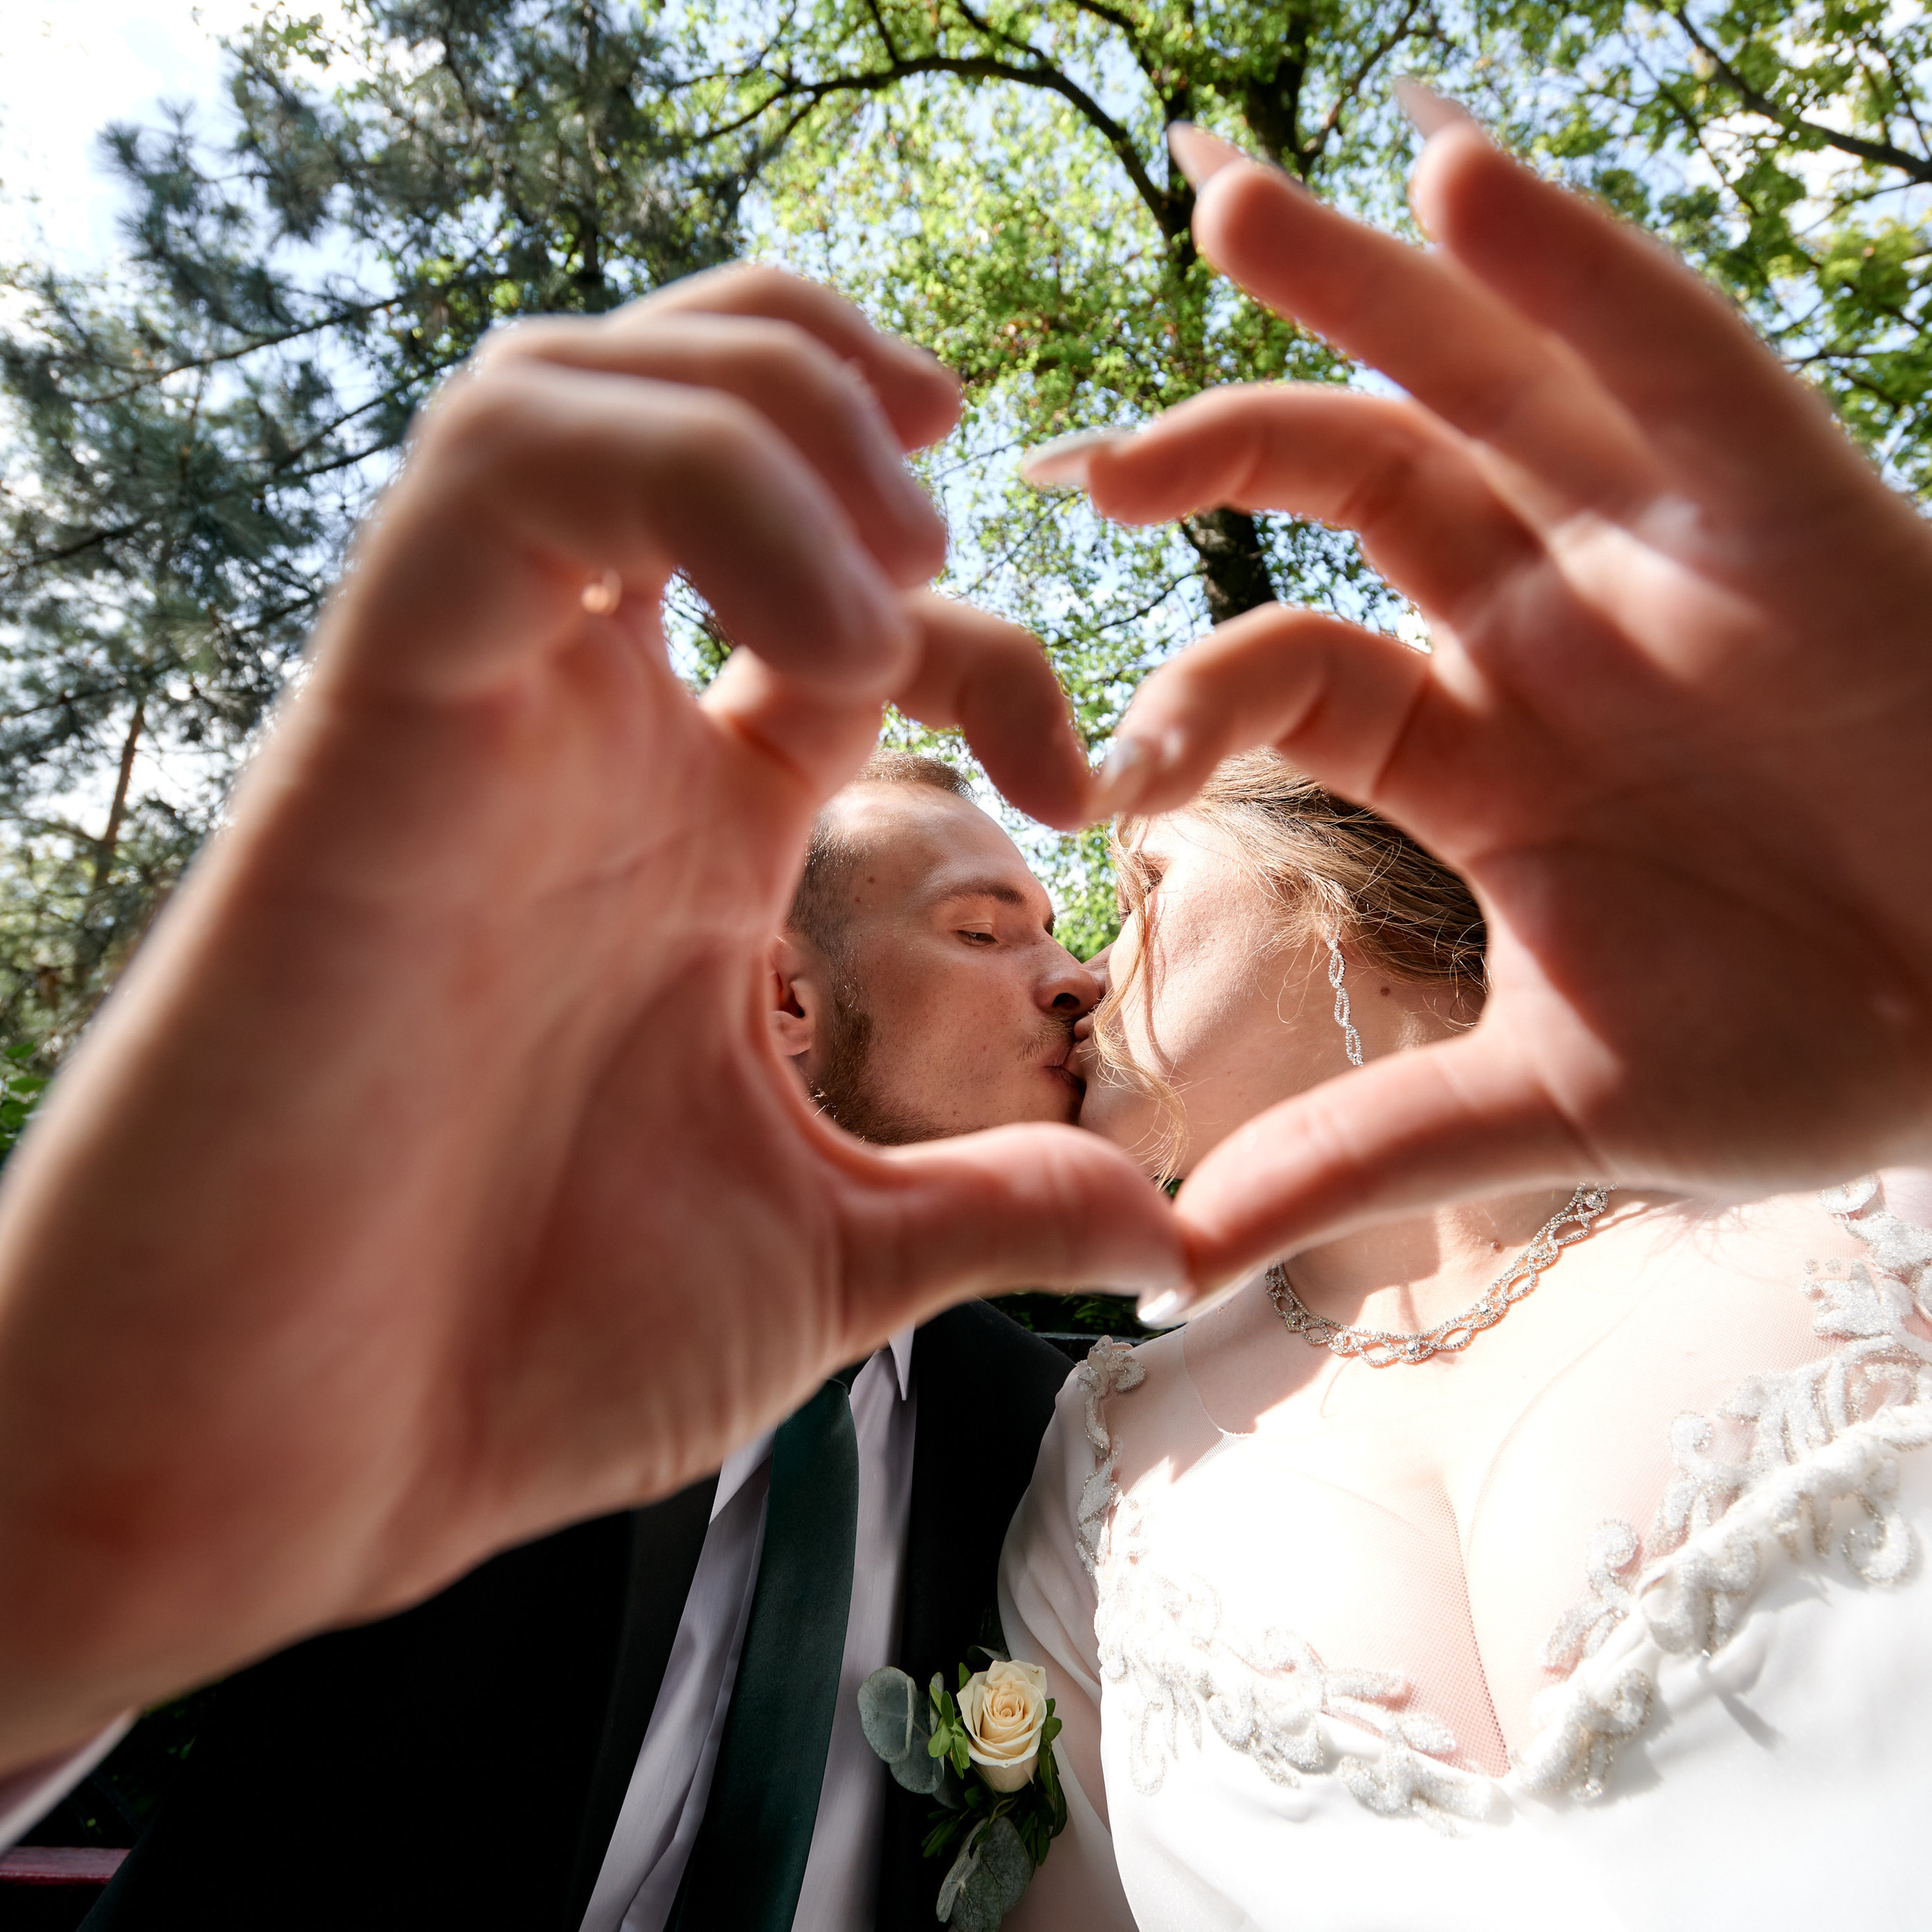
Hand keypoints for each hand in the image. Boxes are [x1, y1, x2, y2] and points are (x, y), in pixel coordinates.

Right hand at [0, 268, 1182, 1768]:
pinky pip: (502, 469)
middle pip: (687, 408)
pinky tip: (826, 628)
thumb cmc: (519, 1358)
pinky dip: (686, 474)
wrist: (285, 1460)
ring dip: (773, 401)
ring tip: (893, 567)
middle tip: (953, 542)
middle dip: (848, 398)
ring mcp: (483, 716)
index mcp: (683, 840)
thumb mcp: (822, 1259)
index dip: (993, 640)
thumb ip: (993, 1212)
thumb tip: (1170, 1237)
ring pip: (587, 382)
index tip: (1089, 786)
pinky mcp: (376, 715)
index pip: (849, 614)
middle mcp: (585, 744)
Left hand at [1046, 113, 1931, 1308]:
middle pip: (1361, 482)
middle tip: (1086, 458)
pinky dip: (1572, 270)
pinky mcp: (1799, 513)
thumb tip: (1176, 1247)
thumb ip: (1365, 1147)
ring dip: (1364, 287)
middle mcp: (1553, 628)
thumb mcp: (1551, 1100)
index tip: (1109, 768)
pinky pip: (1670, 364)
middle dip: (1225, 439)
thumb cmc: (1811, 1054)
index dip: (1196, 701)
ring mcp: (1668, 557)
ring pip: (1489, 383)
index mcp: (1482, 751)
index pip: (1298, 674)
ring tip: (1226, 200)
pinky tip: (1456, 171)